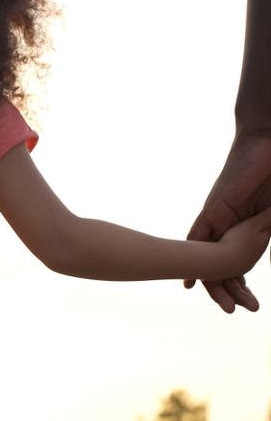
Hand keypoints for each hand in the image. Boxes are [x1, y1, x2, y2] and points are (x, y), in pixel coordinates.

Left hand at [186, 133, 270, 312]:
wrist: (266, 143)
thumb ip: (270, 228)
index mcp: (245, 227)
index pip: (237, 261)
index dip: (238, 283)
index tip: (248, 304)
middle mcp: (227, 225)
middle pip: (218, 263)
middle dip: (227, 290)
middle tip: (241, 310)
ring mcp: (218, 217)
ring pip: (206, 255)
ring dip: (213, 282)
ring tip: (226, 306)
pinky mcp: (213, 208)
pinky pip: (199, 235)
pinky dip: (194, 255)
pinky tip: (190, 279)